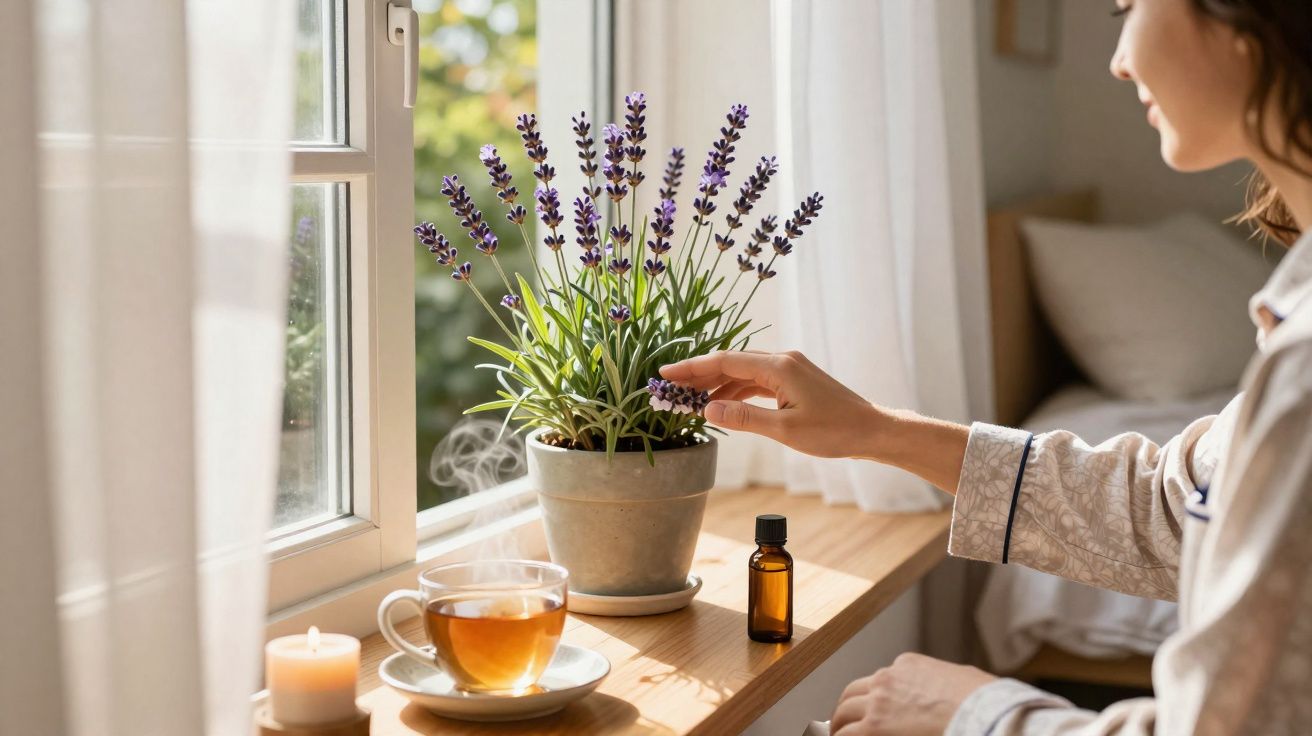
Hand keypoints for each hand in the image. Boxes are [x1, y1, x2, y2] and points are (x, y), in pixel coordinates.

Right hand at [658, 350, 884, 458]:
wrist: (871, 431)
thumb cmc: (834, 431)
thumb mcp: (785, 429)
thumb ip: (744, 417)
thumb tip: (707, 408)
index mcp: (779, 366)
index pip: (724, 361)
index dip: (692, 367)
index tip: (665, 373)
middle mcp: (782, 360)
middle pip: (730, 362)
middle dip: (698, 374)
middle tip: (668, 387)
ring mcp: (789, 369)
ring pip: (742, 372)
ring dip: (715, 384)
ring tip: (688, 400)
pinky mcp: (793, 381)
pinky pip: (756, 381)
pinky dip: (736, 391)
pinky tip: (721, 403)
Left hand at [830, 653, 995, 735]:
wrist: (982, 713)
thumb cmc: (983, 701)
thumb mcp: (963, 679)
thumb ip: (947, 683)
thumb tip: (956, 688)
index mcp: (908, 665)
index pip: (881, 680)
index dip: (874, 698)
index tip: (872, 710)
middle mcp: (888, 679)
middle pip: (853, 693)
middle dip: (847, 709)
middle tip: (843, 724)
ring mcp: (878, 701)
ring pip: (844, 711)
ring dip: (840, 725)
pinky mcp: (874, 726)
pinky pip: (846, 734)